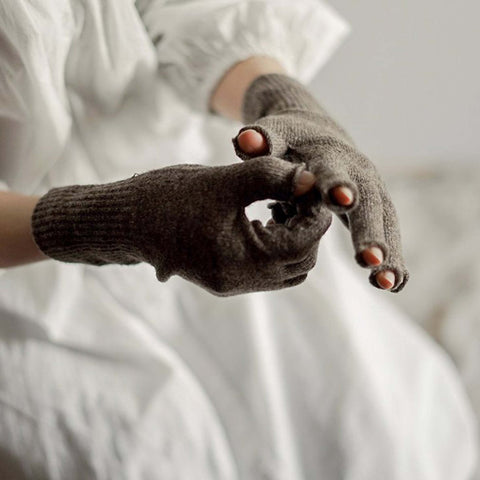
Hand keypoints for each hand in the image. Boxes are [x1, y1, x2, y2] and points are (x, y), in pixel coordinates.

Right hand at [32, 158, 331, 295]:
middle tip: (298, 193)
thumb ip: (269, 176)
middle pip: (301, 262)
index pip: (303, 244)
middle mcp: (239, 282)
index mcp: (241, 262)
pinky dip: (275, 245)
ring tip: (282, 203)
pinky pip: (265, 269)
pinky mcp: (224, 277)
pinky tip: (264, 215)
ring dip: (293, 238)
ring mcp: (231, 283)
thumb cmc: (167, 198)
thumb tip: (309, 176)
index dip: (315, 214)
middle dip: (308, 227)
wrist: (125, 220)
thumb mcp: (222, 182)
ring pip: (286, 269)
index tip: (312, 184)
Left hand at [232, 74, 407, 291]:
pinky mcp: (374, 209)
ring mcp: (370, 192)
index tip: (341, 201)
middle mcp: (359, 174)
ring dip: (388, 253)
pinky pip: (386, 234)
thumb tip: (245, 140)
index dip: (336, 185)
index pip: (334, 172)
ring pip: (385, 223)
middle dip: (370, 232)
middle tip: (370, 261)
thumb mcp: (275, 135)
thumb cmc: (289, 139)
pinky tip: (395, 285)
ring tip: (387, 284)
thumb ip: (262, 141)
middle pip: (369, 203)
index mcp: (330, 156)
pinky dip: (392, 258)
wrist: (315, 133)